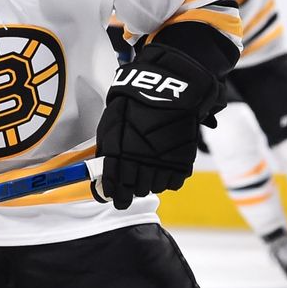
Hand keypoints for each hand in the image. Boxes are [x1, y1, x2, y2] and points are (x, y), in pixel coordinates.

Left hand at [96, 44, 224, 209]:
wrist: (168, 89)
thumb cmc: (135, 103)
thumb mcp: (112, 123)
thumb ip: (108, 149)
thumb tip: (105, 171)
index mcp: (119, 153)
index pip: (115, 184)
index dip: (116, 194)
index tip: (117, 198)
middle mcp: (140, 162)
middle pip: (136, 189)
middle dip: (134, 188)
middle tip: (135, 180)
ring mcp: (162, 162)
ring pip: (155, 188)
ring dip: (151, 183)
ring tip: (151, 170)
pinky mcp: (182, 161)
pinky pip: (174, 183)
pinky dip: (169, 179)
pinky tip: (166, 167)